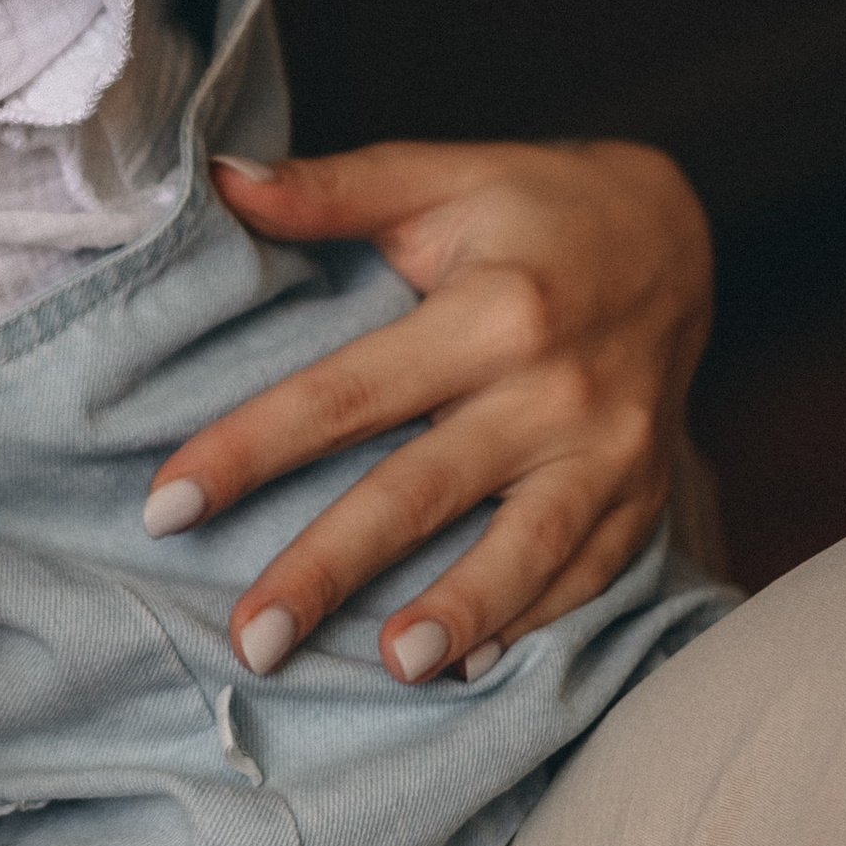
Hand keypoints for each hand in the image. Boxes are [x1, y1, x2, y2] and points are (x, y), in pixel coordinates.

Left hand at [147, 140, 713, 681]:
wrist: (677, 236)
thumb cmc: (533, 206)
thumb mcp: (438, 177)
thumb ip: (331, 190)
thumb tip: (219, 180)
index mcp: (491, 312)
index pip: (346, 394)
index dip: (251, 449)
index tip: (168, 505)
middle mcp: (553, 389)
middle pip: (420, 490)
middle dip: (330, 569)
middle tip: (252, 637)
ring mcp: (608, 452)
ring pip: (523, 548)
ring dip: (456, 611)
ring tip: (390, 667)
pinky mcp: (643, 495)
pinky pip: (586, 573)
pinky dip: (532, 622)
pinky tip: (469, 668)